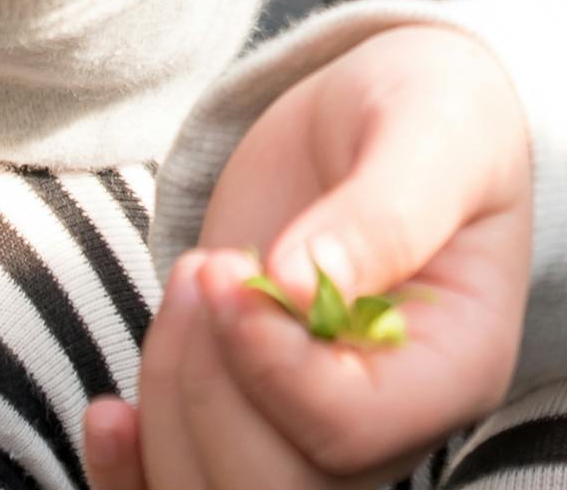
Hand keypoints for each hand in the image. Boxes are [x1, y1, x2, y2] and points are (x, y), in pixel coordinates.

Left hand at [89, 29, 530, 489]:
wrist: (387, 114)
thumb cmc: (432, 112)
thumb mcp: (432, 130)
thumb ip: (385, 208)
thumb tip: (299, 283)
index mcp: (456, 369)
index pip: (349, 430)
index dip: (270, 365)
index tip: (225, 269)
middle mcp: (386, 426)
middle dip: (209, 387)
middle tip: (205, 269)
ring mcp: (310, 432)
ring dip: (168, 400)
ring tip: (190, 280)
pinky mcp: (245, 419)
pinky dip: (126, 475)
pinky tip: (109, 414)